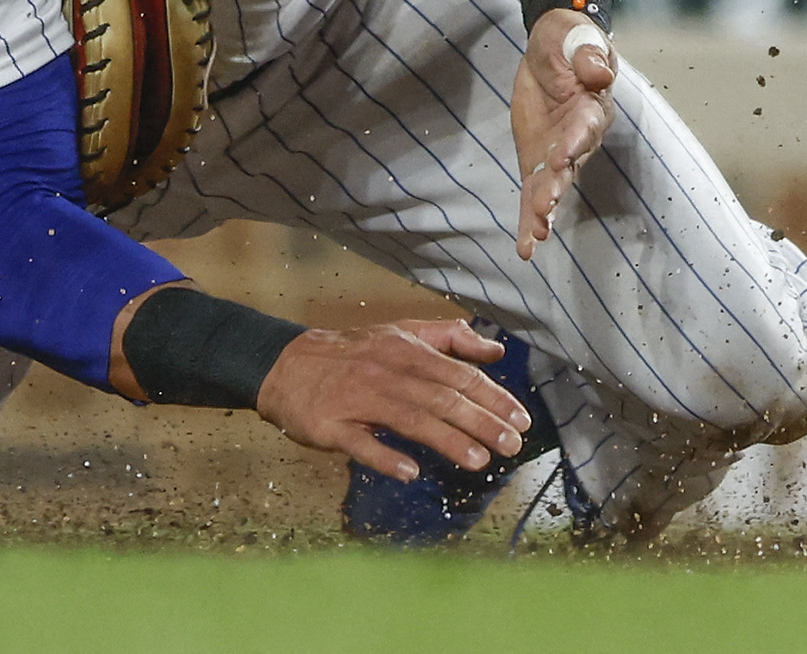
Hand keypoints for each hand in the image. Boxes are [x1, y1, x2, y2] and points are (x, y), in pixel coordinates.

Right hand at [255, 319, 532, 480]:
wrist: (285, 365)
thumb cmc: (352, 354)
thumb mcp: (400, 336)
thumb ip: (449, 340)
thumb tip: (496, 350)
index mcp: (406, 350)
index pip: (458, 374)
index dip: (492, 397)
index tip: (521, 419)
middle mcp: (386, 371)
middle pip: (441, 397)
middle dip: (481, 421)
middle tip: (512, 444)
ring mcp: (358, 398)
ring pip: (409, 418)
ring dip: (447, 439)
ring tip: (479, 460)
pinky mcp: (331, 425)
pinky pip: (361, 443)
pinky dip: (385, 456)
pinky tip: (410, 471)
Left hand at [512, 8, 618, 254]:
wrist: (552, 48)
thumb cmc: (568, 40)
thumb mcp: (575, 37)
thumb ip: (588, 54)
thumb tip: (599, 73)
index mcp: (593, 105)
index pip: (585, 125)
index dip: (575, 141)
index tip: (564, 157)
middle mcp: (580, 136)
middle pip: (571, 165)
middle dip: (558, 185)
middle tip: (546, 206)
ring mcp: (559, 153)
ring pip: (553, 186)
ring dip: (545, 210)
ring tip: (537, 234)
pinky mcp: (539, 161)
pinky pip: (534, 193)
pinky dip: (530, 220)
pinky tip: (527, 249)